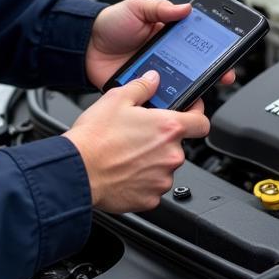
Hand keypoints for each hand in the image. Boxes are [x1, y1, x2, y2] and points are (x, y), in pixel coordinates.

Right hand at [63, 72, 208, 212]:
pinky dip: (141, 180)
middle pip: (177, 145)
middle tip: (137, 135)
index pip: (201, 122)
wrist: (77, 171)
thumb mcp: (117, 99)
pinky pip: (152, 187)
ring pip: (164, 166)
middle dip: (161, 140)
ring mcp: (162, 179)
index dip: (196, 115)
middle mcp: (171, 155)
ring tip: (126, 154)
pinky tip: (123, 171)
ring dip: (151, 161)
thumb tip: (153, 79)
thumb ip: (142, 86)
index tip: (188, 114)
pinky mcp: (150, 199)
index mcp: (168, 128)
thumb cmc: (95, 138)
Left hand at [85, 0, 234, 90]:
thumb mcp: (137, 8)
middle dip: (212, 73)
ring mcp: (155, 77)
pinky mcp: (142, 93)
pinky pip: (158, 100)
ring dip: (192, 91)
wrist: (84, 45)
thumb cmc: (110, 24)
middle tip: (223, 76)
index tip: (228, 53)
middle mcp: (166, 57)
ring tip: (199, 92)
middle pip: (196, 69)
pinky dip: (167, 103)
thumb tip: (186, 8)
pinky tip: (173, 103)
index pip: (198, 43)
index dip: (215, 49)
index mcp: (168, 36)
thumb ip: (160, 8)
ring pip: (181, 87)